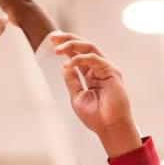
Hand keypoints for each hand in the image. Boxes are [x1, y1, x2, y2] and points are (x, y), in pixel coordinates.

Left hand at [53, 33, 141, 156]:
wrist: (109, 127)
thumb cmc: (95, 116)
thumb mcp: (77, 96)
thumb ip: (72, 80)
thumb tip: (63, 66)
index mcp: (91, 75)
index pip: (78, 55)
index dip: (66, 47)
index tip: (52, 42)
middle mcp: (99, 69)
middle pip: (84, 46)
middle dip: (68, 39)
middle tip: (53, 37)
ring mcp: (107, 69)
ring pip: (90, 47)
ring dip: (72, 45)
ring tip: (57, 49)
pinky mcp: (112, 71)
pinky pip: (94, 59)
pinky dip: (80, 59)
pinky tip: (68, 64)